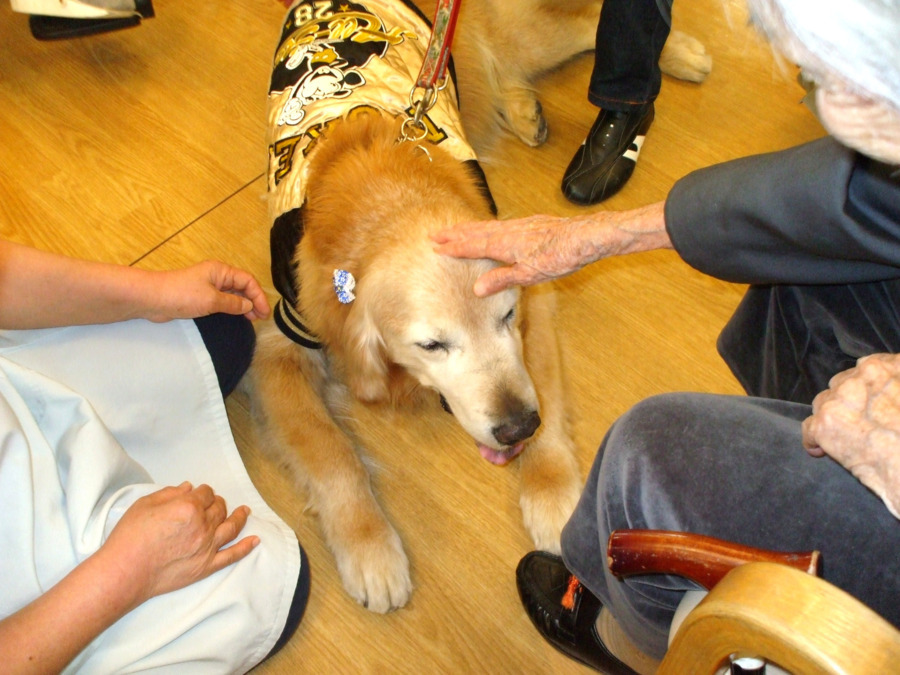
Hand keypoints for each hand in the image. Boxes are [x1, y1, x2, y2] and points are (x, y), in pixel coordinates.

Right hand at [98, 482, 259, 606]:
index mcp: (188, 507)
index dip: (203, 491)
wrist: (125, 572)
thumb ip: (170, 493)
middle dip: (218, 502)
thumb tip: (189, 488)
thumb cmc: (130, 537)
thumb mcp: (145, 504)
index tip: (199, 493)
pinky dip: (246, 547)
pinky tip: (255, 540)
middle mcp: (202, 525)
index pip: (205, 493)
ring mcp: (207, 547)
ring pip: (231, 527)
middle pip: (219, 508)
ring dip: (239, 517)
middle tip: (214, 503)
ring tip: (245, 512)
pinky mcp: (206, 566)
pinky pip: (232, 555)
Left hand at [146, 261, 270, 321]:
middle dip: (253, 301)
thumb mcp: (212, 300)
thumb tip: (248, 306)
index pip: (247, 280)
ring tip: (251, 319)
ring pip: (232, 295)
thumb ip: (233, 303)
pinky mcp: (200, 297)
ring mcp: (207, 287)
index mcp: (220, 271)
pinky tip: (235, 318)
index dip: (258, 296)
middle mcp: (216, 276)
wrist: (152, 299)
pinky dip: (231, 309)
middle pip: (241, 287)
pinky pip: (221, 302)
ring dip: (243, 306)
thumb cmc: (182, 295)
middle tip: (260, 318)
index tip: (264, 313)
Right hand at [431, 202, 671, 295]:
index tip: (436, 247)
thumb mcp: (531, 274)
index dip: (455, 247)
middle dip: (455, 234)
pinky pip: (501, 224)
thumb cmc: (562, 255)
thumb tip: (477, 289)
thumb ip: (503, 279)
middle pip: (476, 232)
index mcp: (506, 244)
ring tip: (455, 229)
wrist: (587, 236)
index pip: (473, 246)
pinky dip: (487, 226)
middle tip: (435, 234)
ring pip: (488, 226)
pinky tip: (490, 229)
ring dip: (469, 228)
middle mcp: (510, 231)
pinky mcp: (531, 224)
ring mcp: (521, 225)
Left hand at [801, 353, 899, 517]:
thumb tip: (891, 394)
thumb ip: (896, 382)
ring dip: (832, 416)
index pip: (869, 368)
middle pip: (843, 383)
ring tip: (847, 435)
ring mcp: (836, 401)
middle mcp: (857, 378)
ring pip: (824, 402)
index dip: (869, 387)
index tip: (874, 400)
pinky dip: (815, 440)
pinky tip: (824, 450)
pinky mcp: (823, 425)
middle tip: (863, 420)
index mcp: (884, 368)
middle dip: (849, 400)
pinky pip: (810, 429)